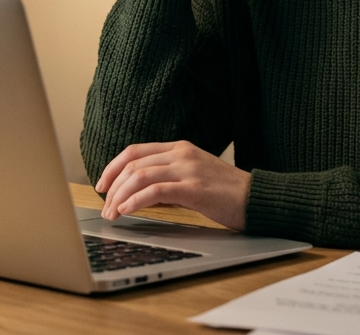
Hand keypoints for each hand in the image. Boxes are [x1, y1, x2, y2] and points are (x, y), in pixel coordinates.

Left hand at [94, 141, 251, 230]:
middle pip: (133, 164)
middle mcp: (182, 154)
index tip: (101, 185)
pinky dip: (135, 201)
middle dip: (113, 186)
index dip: (113, 167)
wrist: (257, 199)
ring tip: (112, 213)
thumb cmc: (226, 193)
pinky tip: (126, 211)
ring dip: (120, 196)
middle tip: (104, 206)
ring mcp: (188, 169)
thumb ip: (168, 180)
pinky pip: (155, 191)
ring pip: (140, 176)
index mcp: (180, 148)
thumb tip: (138, 194)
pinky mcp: (194, 188)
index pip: (135, 151)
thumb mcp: (193, 177)